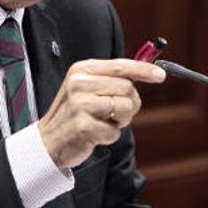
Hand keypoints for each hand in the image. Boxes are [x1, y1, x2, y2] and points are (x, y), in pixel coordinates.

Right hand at [37, 59, 164, 168]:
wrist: (48, 141)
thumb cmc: (74, 114)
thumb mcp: (87, 88)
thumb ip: (113, 79)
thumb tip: (148, 71)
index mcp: (81, 70)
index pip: (120, 65)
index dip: (143, 70)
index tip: (160, 75)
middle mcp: (79, 83)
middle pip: (127, 88)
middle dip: (130, 103)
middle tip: (116, 113)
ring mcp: (80, 104)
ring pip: (125, 107)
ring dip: (121, 120)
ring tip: (104, 122)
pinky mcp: (82, 126)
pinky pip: (114, 131)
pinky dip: (109, 136)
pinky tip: (94, 134)